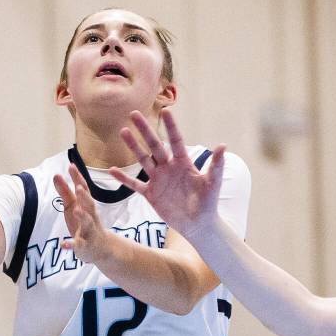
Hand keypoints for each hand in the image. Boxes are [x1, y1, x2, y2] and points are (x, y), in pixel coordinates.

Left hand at [53, 165, 111, 263]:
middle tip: (80, 187)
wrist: (101, 249)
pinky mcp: (85, 246)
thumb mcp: (74, 206)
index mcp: (87, 206)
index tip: (71, 166)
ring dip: (82, 216)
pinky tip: (63, 245)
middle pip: (90, 205)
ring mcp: (89, 232)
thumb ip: (65, 192)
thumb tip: (56, 174)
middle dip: (85, 196)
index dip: (78, 178)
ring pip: (88, 223)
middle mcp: (91, 217)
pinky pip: (79, 245)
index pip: (84, 190)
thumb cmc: (85, 224)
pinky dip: (71, 244)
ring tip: (76, 210)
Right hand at [111, 109, 226, 236]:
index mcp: (183, 163)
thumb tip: (223, 145)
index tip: (165, 110)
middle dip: (145, 130)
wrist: (198, 224)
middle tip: (134, 114)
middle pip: (154, 145)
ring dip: (133, 147)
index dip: (171, 126)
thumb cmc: (208, 203)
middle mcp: (168, 167)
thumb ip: (216, 165)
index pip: (176, 140)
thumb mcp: (212, 183)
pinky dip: (124, 179)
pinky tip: (112, 170)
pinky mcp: (151, 194)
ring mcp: (158, 180)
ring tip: (123, 131)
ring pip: (143, 160)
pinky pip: (135, 185)